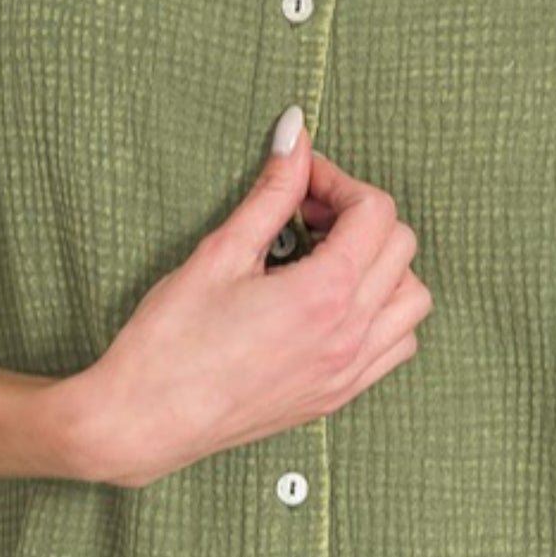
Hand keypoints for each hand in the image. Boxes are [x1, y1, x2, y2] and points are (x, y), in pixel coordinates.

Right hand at [79, 115, 432, 488]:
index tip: (301, 180)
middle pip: (401, 246)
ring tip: (326, 257)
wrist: (144, 421)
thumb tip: (296, 135)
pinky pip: (396, 345)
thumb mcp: (221, 252)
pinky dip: (382, 312)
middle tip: (306, 213)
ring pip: (411, 299)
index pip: (375, 212)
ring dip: (381, 265)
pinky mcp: (338, 395)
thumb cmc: (171, 341)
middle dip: (359, 215)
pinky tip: (333, 302)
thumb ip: (271, 192)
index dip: (338, 181)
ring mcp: (349, 372)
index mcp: (323, 296)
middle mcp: (349, 336)